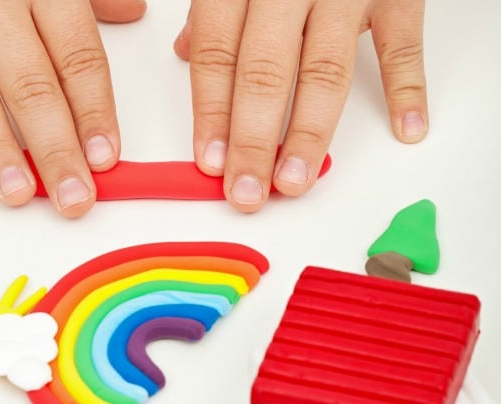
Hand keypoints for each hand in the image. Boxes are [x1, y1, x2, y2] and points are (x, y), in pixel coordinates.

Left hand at [174, 0, 426, 212]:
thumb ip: (212, 7)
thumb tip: (184, 54)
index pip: (218, 55)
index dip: (211, 113)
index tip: (210, 163)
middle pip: (265, 71)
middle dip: (253, 139)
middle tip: (246, 193)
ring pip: (326, 69)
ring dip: (310, 134)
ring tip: (294, 182)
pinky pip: (404, 41)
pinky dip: (409, 86)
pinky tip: (410, 128)